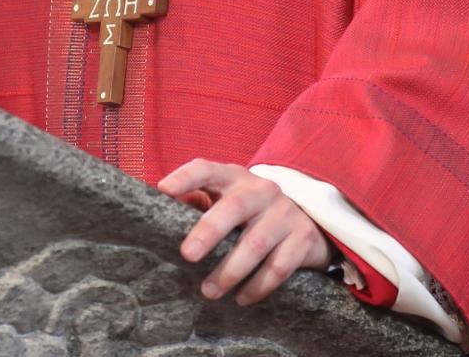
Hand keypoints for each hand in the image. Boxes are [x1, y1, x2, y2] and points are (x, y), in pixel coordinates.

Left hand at [155, 159, 331, 305]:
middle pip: (234, 207)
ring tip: (209, 291)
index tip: (163, 190)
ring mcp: (285, 213)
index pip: (207, 169)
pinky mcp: (302, 238)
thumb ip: (198, 204)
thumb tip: (161, 209)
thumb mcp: (226, 201)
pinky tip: (242, 298)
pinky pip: (279, 266)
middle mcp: (261, 190)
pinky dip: (258, 285)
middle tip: (187, 255)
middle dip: (208, 232)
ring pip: (256, 243)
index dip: (185, 177)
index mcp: (234, 178)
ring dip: (230, 271)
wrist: (308, 220)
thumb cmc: (250, 213)